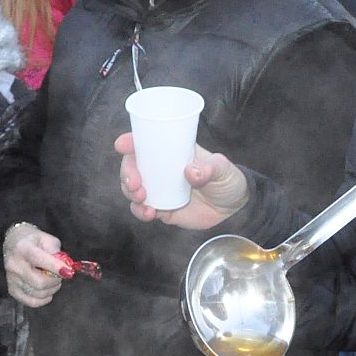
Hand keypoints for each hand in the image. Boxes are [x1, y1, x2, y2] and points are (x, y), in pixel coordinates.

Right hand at [3, 224, 65, 307]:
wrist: (14, 243)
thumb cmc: (33, 241)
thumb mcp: (47, 239)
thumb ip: (56, 251)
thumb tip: (64, 267)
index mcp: (23, 248)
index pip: (39, 260)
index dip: (56, 267)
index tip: (68, 271)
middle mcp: (14, 265)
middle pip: (39, 282)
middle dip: (55, 281)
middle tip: (60, 275)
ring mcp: (11, 279)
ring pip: (37, 294)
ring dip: (51, 290)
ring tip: (53, 281)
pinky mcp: (12, 290)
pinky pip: (31, 302)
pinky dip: (43, 299)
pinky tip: (47, 291)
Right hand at [113, 133, 249, 228]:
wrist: (234, 207)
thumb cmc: (227, 179)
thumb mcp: (223, 168)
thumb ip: (210, 168)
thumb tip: (191, 171)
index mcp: (172, 152)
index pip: (146, 143)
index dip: (131, 142)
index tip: (122, 144)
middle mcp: (161, 169)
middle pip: (132, 167)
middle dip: (127, 173)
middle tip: (135, 183)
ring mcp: (160, 190)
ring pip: (132, 189)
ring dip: (129, 193)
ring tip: (142, 198)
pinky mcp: (162, 210)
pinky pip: (143, 210)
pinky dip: (140, 211)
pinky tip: (149, 213)